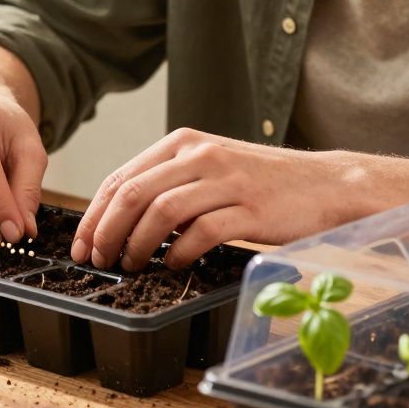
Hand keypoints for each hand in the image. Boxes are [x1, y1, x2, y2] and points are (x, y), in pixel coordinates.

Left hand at [71, 129, 364, 270]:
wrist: (326, 185)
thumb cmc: (262, 184)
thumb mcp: (209, 169)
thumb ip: (169, 182)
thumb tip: (118, 220)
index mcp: (184, 142)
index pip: (121, 177)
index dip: (94, 215)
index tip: (82, 244)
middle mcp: (200, 155)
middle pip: (133, 193)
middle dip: (106, 232)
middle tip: (98, 260)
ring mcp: (226, 180)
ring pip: (160, 212)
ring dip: (138, 245)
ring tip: (132, 265)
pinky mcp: (250, 208)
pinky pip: (201, 232)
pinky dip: (180, 253)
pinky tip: (175, 265)